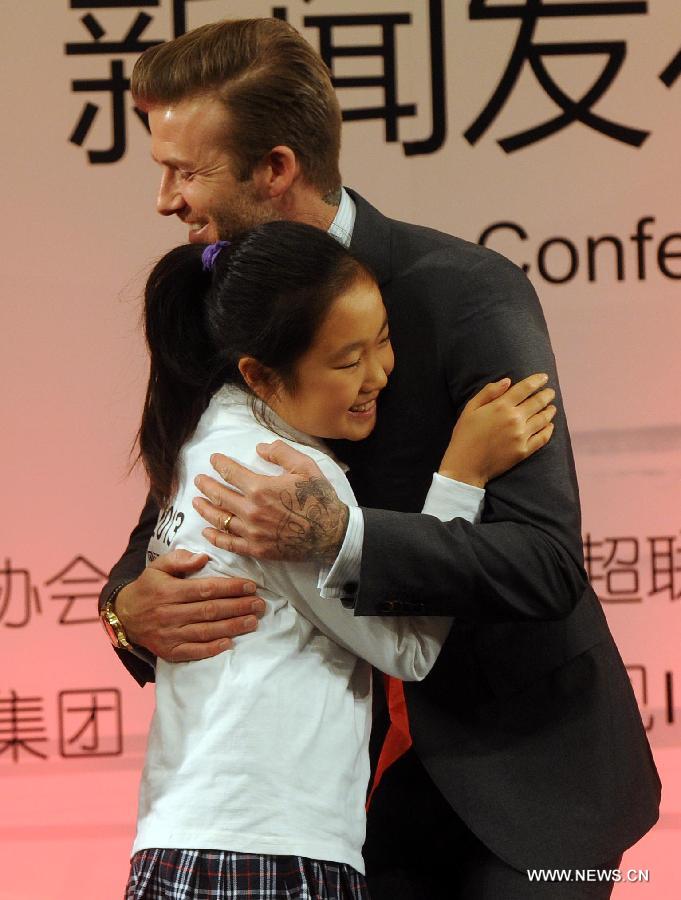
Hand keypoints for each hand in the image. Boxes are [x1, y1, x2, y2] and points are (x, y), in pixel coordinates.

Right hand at [115, 549, 265, 662]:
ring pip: (206, 631)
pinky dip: (212, 648)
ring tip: (253, 622)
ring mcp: (169, 634)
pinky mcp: (169, 651)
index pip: (206, 589)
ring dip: (232, 627)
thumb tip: (203, 558)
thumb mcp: (158, 566)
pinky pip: (194, 651)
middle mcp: (169, 613)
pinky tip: (230, 643)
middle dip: (238, 607)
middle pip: (210, 610)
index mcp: (169, 591)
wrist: (123, 616)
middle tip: (260, 604)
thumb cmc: (148, 588)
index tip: (251, 586)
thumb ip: (180, 559)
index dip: (231, 587)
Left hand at [192, 440, 348, 563]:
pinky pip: (229, 543)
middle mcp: (251, 510)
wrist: (333, 533)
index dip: (219, 464)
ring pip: (220, 519)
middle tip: (199, 480)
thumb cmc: (320, 498)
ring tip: (196, 502)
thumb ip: (281, 453)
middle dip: (206, 485)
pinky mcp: (257, 549)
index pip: (230, 473)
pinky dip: (215, 537)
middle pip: (220, 495)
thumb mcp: (305, 467)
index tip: (214, 460)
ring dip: (205, 509)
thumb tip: (259, 448)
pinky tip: (207, 531)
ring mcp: (252, 532)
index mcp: (260, 488)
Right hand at [439, 373, 555, 486]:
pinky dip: (549, 430)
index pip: (525, 388)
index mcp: (501, 406)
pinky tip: (549, 425)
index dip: (537, 381)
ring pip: (543, 419)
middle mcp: (515, 419)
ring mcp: (521, 436)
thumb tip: (507, 381)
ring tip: (552, 407)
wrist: (466, 466)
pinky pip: (543, 438)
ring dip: (550, 411)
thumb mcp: (470, 408)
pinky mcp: (524, 451)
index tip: (544, 377)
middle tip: (551, 392)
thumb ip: (488, 392)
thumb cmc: (465, 435)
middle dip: (547, 394)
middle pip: (538, 402)